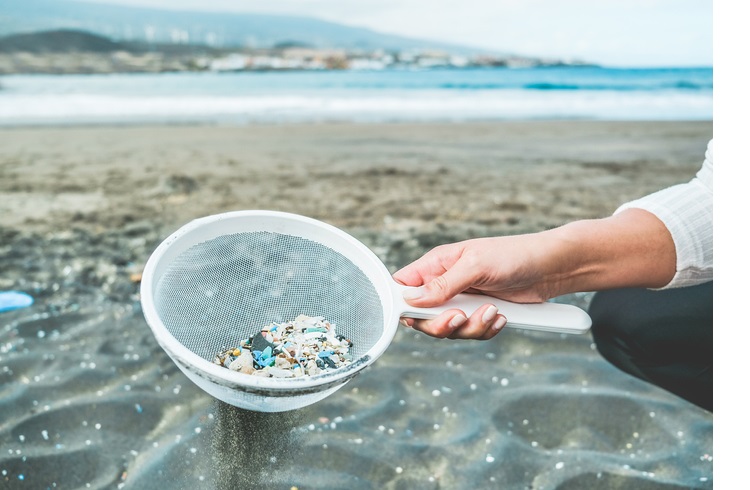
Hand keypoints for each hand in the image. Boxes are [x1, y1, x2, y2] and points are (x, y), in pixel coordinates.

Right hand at [393, 234, 560, 339]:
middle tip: (459, 318)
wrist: (551, 268)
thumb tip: (411, 299)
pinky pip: (471, 333)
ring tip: (492, 312)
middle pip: (421, 317)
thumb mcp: (475, 266)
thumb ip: (442, 284)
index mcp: (437, 265)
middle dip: (440, 324)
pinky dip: (485, 330)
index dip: (402, 304)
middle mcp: (445, 285)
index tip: (414, 315)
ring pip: (448, 330)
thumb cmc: (514, 255)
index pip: (403, 287)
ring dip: (470, 328)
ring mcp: (463, 302)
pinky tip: (500, 318)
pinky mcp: (480, 315)